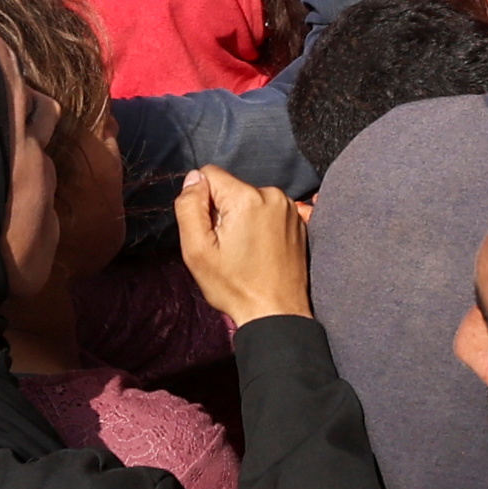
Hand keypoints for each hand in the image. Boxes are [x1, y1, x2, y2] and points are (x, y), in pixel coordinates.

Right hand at [179, 164, 311, 328]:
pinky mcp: (298, 221)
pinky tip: (260, 252)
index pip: (209, 175)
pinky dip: (259, 226)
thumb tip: (193, 179)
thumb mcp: (196, 250)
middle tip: (227, 247)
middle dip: (223, 212)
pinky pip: (267, 212)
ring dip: (242, 220)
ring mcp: (289, 208)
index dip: (201, 202)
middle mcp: (272, 195)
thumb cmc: (235, 286)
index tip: (210, 230)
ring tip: (245, 252)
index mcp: (246, 198)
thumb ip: (189, 207)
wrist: (276, 313)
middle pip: (231, 189)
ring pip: (249, 200)